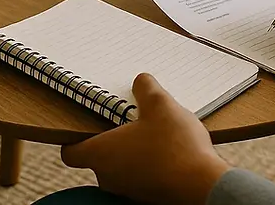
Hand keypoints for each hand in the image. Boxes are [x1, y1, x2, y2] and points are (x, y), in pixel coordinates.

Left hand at [61, 74, 229, 204]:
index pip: (70, 152)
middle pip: (98, 157)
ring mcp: (128, 191)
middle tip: (130, 120)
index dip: (75, 138)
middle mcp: (109, 178)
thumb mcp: (161, 104)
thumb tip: (141, 81)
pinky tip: (168, 152)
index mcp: (101, 154)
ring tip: (155, 134)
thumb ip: (146, 88)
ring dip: (133, 152)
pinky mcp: (147, 197)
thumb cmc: (176, 148)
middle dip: (113, 138)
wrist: (204, 186)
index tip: (86, 124)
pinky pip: (140, 178)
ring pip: (121, 168)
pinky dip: (148, 166)